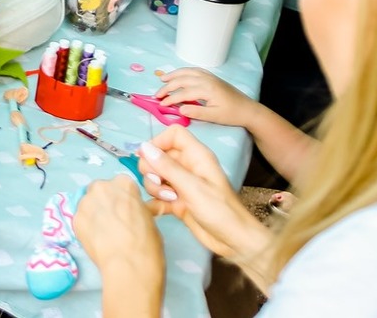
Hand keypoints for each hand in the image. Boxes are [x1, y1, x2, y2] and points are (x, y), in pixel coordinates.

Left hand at [73, 175, 165, 289]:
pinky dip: (87, 227)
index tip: (126, 211)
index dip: (123, 200)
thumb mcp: (149, 219)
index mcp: (123, 183)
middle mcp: (102, 187)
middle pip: (101, 191)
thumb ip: (138, 208)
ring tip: (104, 233)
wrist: (129, 265)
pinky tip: (96, 240)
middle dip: (105, 202)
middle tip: (114, 221)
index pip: (121, 185)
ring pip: (88, 204)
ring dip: (94, 214)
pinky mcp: (75, 219)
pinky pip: (81, 219)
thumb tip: (139, 209)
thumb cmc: (147, 243)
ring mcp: (85, 202)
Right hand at [139, 126, 268, 262]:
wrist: (233, 241)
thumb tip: (143, 147)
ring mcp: (182, 184)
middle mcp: (188, 167)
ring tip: (170, 200)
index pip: (173, 134)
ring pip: (155, 176)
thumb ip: (167, 167)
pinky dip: (155, 202)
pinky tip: (160, 210)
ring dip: (154, 187)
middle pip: (158, 155)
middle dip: (152, 169)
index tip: (149, 157)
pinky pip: (157, 195)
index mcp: (197, 156)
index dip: (159, 141)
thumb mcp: (193, 187)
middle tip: (160, 183)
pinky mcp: (177, 201)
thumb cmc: (220, 211)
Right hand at [156, 67, 258, 127]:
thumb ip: (197, 112)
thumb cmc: (232, 114)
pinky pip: (195, 70)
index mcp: (207, 89)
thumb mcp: (215, 117)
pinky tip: (179, 74)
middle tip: (157, 94)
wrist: (248, 109)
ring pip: (187, 72)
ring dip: (173, 75)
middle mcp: (207, 79)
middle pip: (182, 80)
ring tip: (162, 79)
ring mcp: (209, 76)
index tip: (161, 104)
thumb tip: (180, 109)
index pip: (183, 93)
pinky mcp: (212, 77)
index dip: (170, 98)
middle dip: (168, 86)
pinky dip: (184, 71)